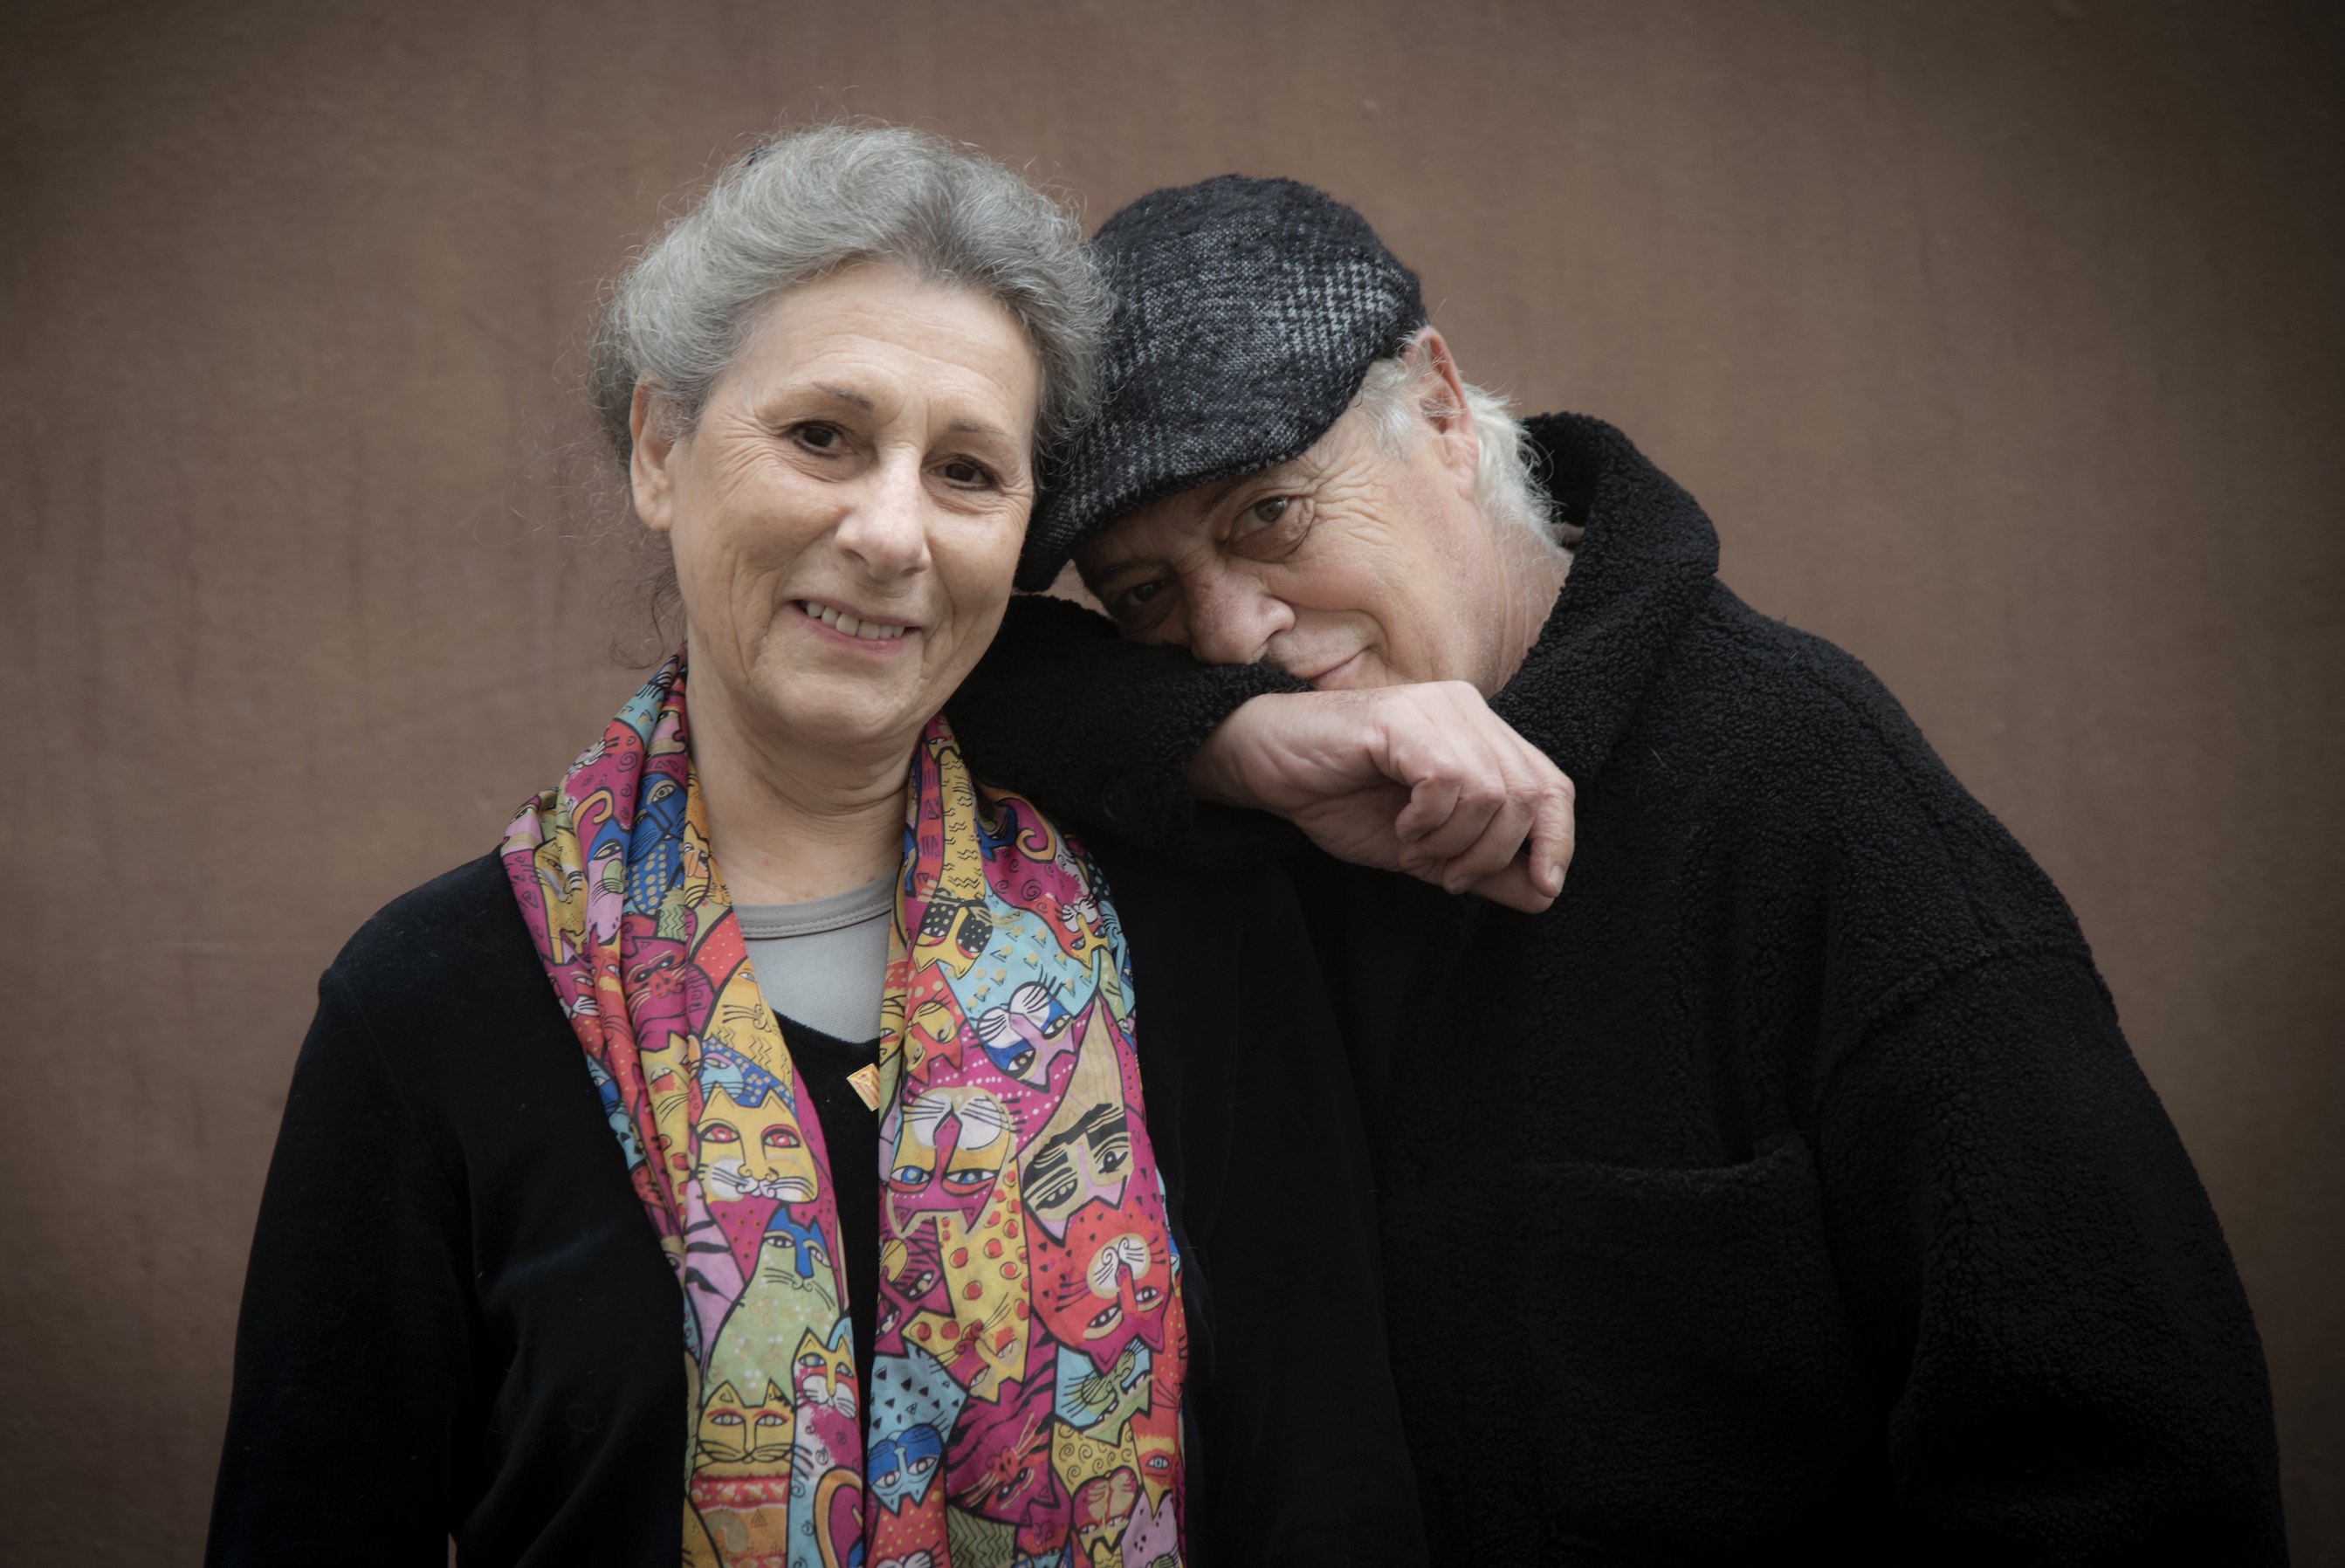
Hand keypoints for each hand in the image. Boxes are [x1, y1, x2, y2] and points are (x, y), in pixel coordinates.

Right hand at [1186, 683, 1574, 912]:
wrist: (1265, 768)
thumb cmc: (1340, 798)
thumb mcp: (1425, 849)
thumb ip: (1484, 867)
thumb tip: (1544, 893)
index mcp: (1482, 734)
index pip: (1553, 784)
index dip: (1558, 840)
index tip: (1542, 889)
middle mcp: (1469, 709)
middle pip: (1530, 793)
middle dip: (1494, 854)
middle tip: (1446, 874)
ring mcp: (1437, 707)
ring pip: (1492, 791)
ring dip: (1454, 842)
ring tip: (1414, 847)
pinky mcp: (1403, 716)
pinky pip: (1449, 780)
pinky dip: (1429, 821)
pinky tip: (1401, 826)